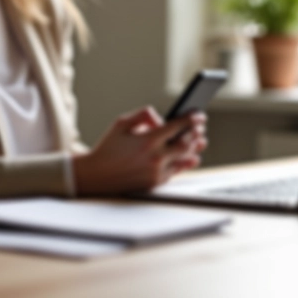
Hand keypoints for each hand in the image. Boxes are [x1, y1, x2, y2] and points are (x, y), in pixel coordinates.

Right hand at [72, 106, 207, 195]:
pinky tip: (191, 156)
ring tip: (200, 141)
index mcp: (148, 140)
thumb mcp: (122, 122)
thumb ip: (144, 114)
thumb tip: (162, 118)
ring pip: (185, 159)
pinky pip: (176, 171)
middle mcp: (156, 157)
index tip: (199, 115)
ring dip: (195, 149)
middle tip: (201, 128)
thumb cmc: (109, 146)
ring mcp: (157, 172)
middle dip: (196, 133)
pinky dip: (185, 162)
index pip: (178, 126)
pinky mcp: (155, 183)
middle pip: (186, 144)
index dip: (192, 119)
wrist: (96, 175)